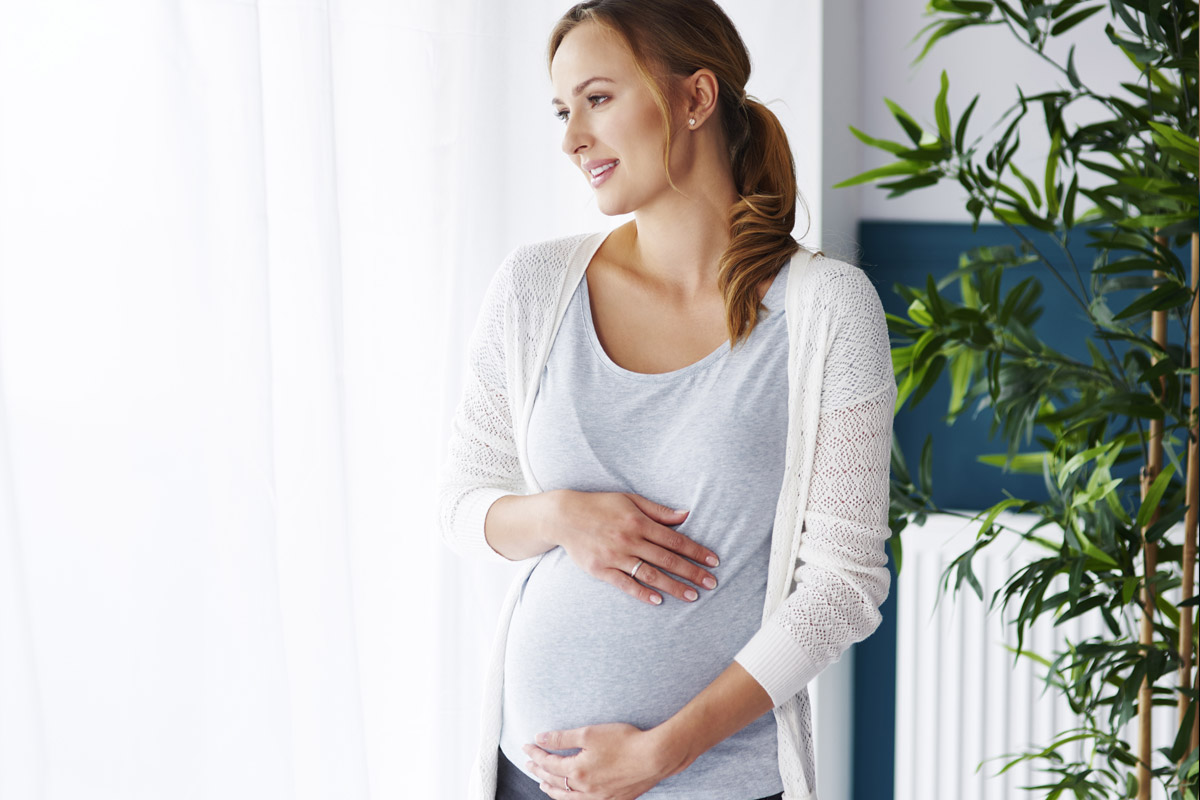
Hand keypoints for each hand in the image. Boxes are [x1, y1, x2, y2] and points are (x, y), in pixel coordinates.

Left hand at [522, 723, 684, 798]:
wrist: (654, 757)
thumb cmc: (624, 742)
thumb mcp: (589, 733)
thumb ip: (562, 738)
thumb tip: (540, 738)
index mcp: (577, 771)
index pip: (548, 763)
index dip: (535, 754)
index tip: (527, 746)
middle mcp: (585, 788)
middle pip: (554, 781)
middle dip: (539, 771)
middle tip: (529, 764)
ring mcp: (598, 796)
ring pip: (567, 797)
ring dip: (552, 789)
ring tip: (543, 784)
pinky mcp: (612, 799)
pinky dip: (571, 798)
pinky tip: (572, 794)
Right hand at [547, 490, 719, 605]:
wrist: (564, 516)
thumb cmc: (600, 505)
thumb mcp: (630, 499)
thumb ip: (658, 511)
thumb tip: (686, 516)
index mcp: (639, 521)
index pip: (674, 540)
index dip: (696, 551)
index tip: (713, 561)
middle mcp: (629, 539)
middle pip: (667, 560)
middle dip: (692, 572)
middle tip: (712, 583)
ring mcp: (614, 556)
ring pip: (650, 574)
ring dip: (673, 586)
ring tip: (692, 596)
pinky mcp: (600, 569)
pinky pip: (625, 584)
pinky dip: (642, 593)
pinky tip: (657, 601)